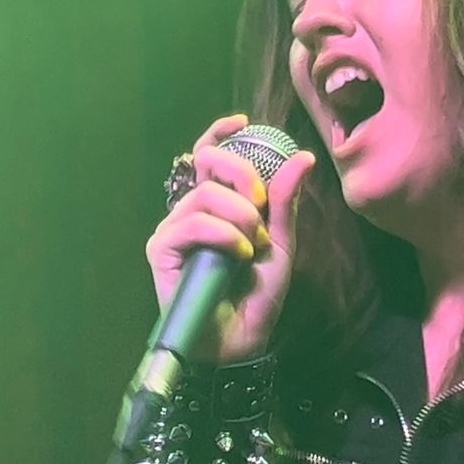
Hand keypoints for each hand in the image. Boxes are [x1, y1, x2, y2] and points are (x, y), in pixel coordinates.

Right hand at [145, 113, 316, 363]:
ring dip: (240, 216)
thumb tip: (302, 156)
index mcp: (217, 205)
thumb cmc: (257, 295)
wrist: (242, 340)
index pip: (208, 156)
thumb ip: (285, 202)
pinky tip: (238, 254)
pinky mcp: (161, 250)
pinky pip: (191, 223)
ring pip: (205, 195)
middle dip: (242, 176)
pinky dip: (222, 234)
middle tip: (262, 207)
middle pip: (208, 164)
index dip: (219, 133)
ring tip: (253, 246)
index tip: (242, 122)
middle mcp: (190, 211)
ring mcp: (173, 230)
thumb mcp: (280, 244)